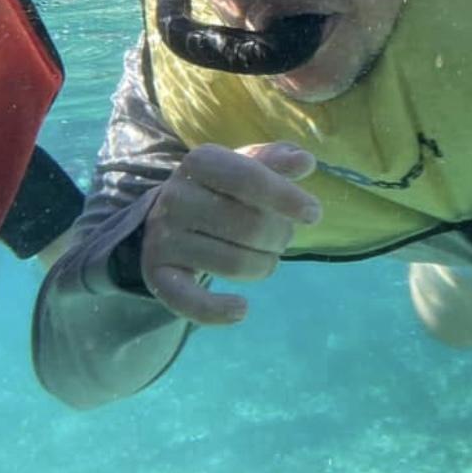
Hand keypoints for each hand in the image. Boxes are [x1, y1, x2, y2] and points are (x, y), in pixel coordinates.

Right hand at [141, 141, 320, 324]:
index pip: (247, 178)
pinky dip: (216, 311)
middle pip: (247, 226)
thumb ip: (276, 161)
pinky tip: (241, 310)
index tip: (314, 214)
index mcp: (200, 162)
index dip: (285, 197)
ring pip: (231, 264)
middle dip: (280, 236)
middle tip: (283, 237)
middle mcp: (176, 197)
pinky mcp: (158, 274)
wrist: (167, 216)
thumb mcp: (245, 166)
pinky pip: (188, 301)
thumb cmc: (220, 187)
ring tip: (267, 258)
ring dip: (264, 267)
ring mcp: (163, 238)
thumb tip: (305, 161)